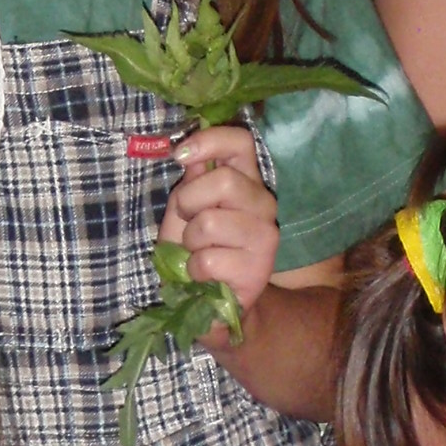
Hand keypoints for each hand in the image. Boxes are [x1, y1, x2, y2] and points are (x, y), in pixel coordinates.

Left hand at [159, 125, 279, 327]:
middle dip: (189, 202)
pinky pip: (209, 260)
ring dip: (190, 242)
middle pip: (225, 181)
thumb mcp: (186, 211)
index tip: (179, 155)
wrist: (211, 304)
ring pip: (210, 222)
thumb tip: (189, 153)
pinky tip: (204, 275)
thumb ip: (191, 182)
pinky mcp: (259, 269)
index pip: (240, 142)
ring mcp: (265, 236)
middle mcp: (263, 203)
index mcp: (246, 181)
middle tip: (187, 221)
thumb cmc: (197, 251)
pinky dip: (194, 270)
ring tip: (198, 252)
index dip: (209, 140)